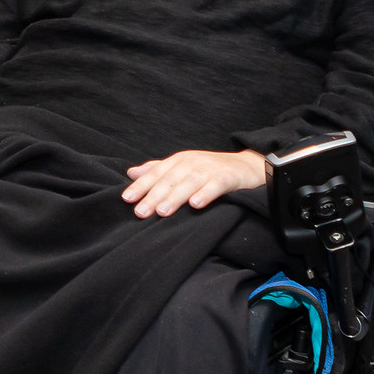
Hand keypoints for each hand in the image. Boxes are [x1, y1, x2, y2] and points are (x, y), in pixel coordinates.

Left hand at [122, 149, 266, 218]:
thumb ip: (158, 170)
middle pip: (170, 179)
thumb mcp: (183, 167)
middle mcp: (192, 163)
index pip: (156, 173)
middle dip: (153, 195)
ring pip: (189, 182)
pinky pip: (215, 185)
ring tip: (162, 211)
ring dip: (175, 196)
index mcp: (179, 160)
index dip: (141, 186)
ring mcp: (210, 169)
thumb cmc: (211, 169)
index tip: (126, 199)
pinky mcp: (228, 177)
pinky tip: (196, 204)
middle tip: (140, 212)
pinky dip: (205, 194)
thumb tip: (131, 173)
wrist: (247, 166)